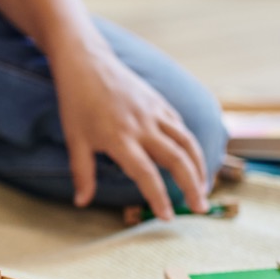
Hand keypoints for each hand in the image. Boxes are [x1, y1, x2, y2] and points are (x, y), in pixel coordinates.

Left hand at [57, 53, 208, 220]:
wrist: (86, 61)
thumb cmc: (76, 102)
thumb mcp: (75, 139)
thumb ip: (82, 173)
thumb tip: (81, 202)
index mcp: (120, 138)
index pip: (146, 174)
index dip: (159, 198)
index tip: (167, 217)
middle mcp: (142, 126)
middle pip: (177, 159)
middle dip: (192, 186)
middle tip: (200, 209)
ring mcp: (154, 112)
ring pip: (187, 142)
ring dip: (199, 167)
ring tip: (204, 189)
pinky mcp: (159, 103)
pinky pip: (181, 127)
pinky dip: (190, 146)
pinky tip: (192, 160)